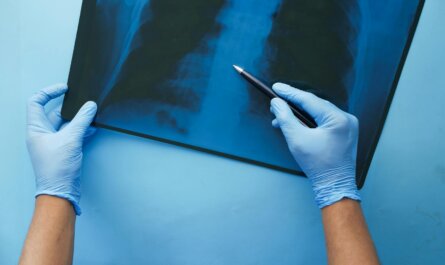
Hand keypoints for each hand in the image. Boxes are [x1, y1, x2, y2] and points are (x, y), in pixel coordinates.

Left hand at [26, 84, 96, 214]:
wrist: (60, 191)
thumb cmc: (56, 169)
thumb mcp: (70, 139)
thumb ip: (82, 120)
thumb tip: (90, 106)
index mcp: (36, 129)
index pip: (36, 102)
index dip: (49, 92)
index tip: (64, 89)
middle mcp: (43, 134)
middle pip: (55, 113)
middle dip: (70, 107)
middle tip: (83, 102)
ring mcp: (54, 142)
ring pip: (66, 124)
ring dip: (79, 119)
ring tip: (91, 114)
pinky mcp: (64, 150)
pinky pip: (73, 134)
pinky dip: (83, 130)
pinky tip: (92, 128)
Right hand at [270, 83, 360, 207]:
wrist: (334, 185)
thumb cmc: (318, 165)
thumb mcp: (296, 139)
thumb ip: (285, 118)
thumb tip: (277, 103)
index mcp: (338, 119)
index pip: (309, 100)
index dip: (290, 93)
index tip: (276, 88)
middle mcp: (346, 118)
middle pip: (314, 105)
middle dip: (293, 105)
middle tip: (276, 104)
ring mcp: (348, 125)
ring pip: (318, 113)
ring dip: (300, 115)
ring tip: (282, 119)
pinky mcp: (345, 132)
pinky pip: (324, 121)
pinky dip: (309, 122)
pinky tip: (296, 126)